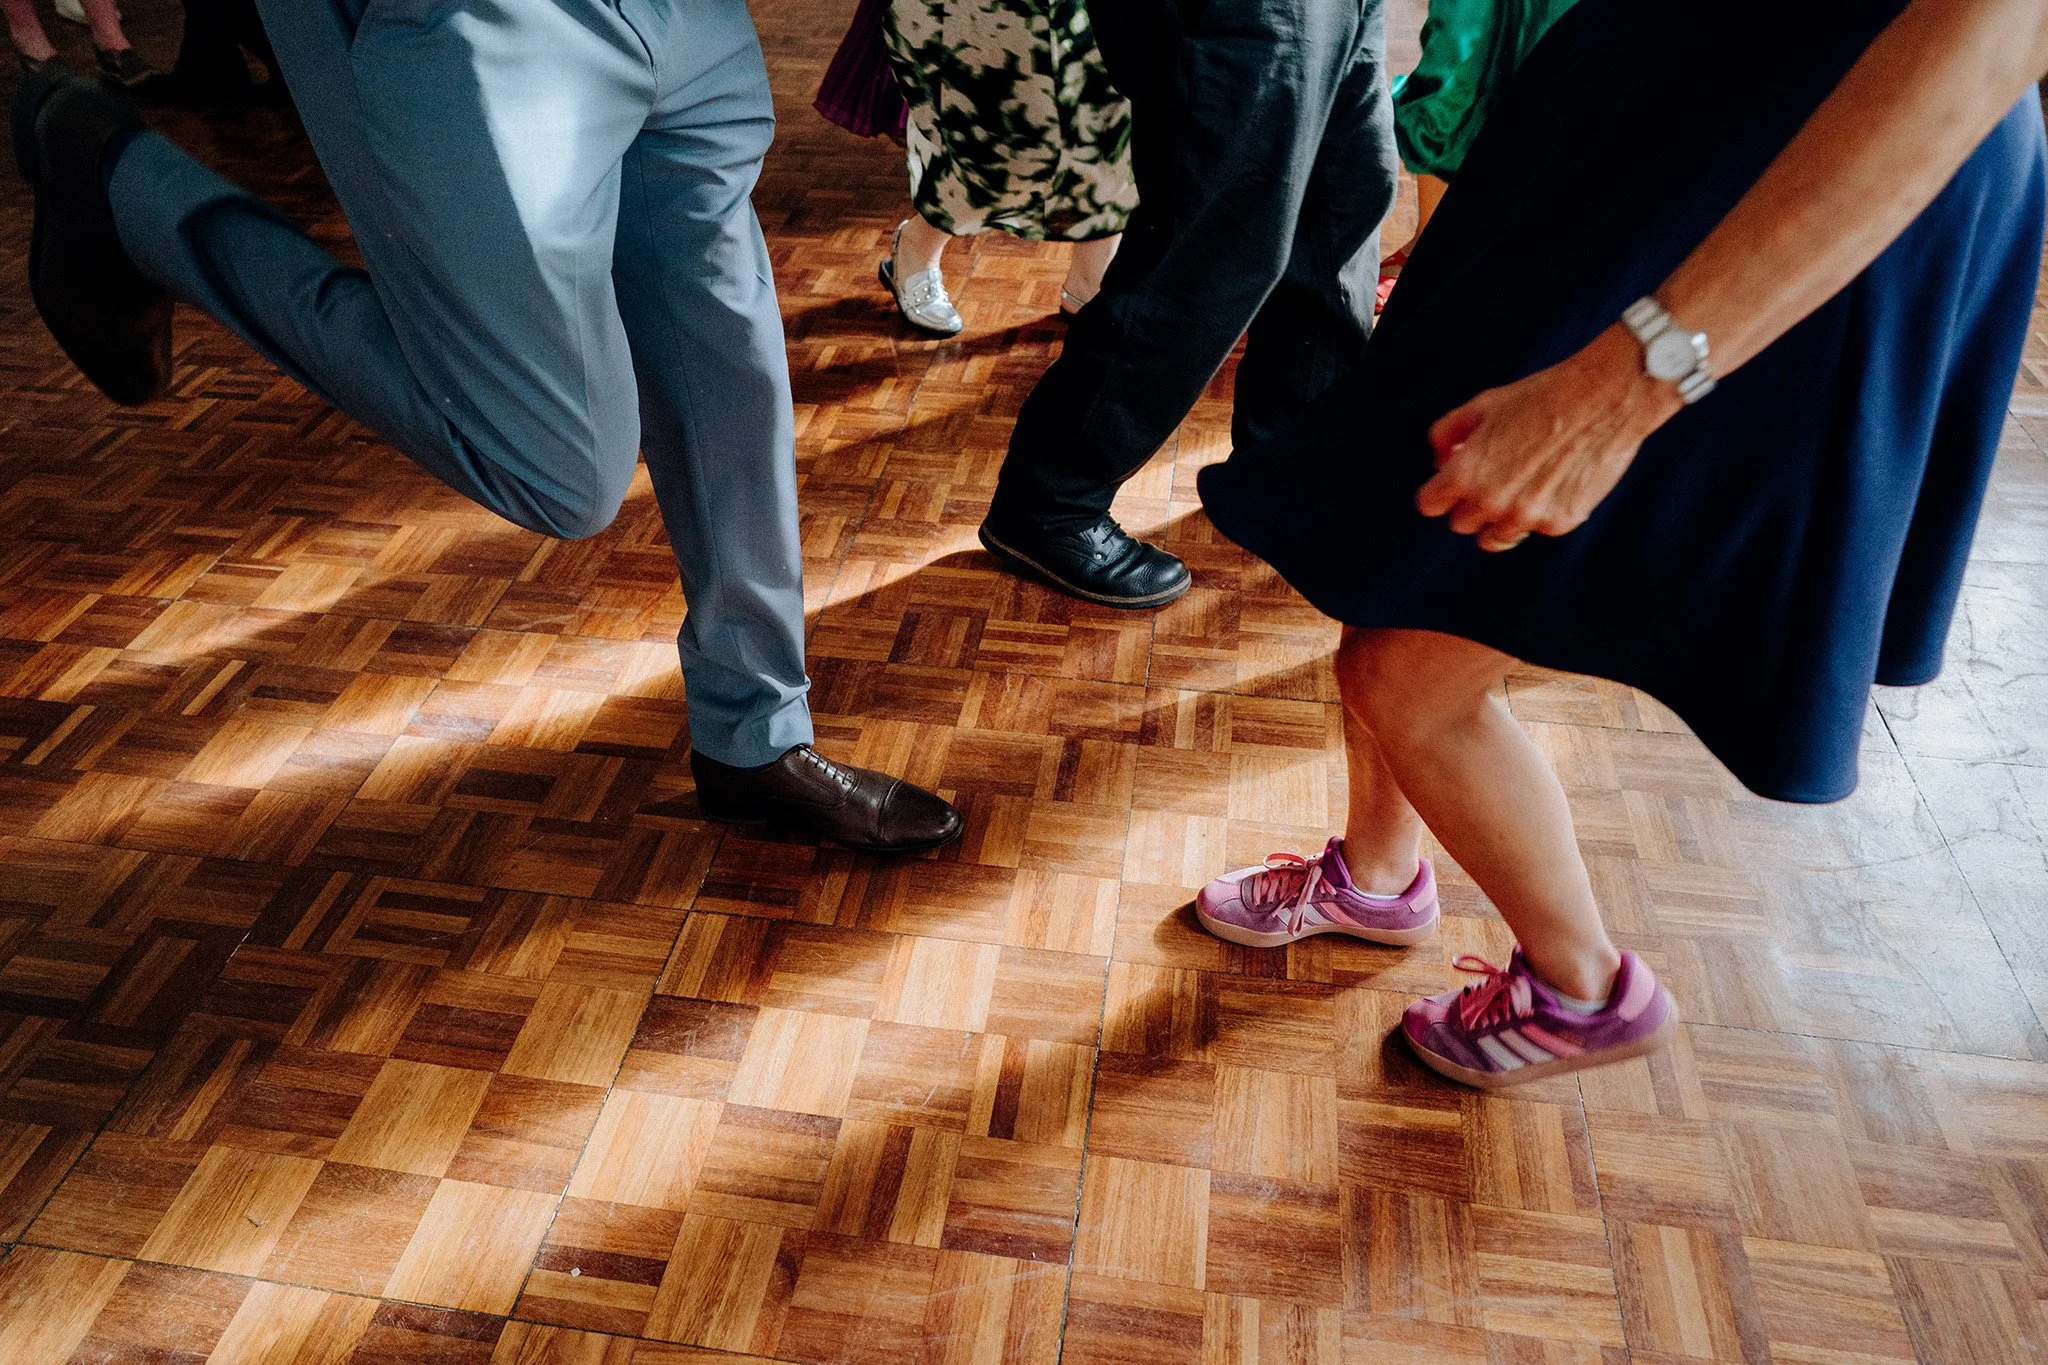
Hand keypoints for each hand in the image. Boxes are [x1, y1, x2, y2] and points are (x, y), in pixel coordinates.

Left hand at [1417, 324, 1681, 551]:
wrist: (1603, 399)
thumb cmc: (1540, 396)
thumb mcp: (1483, 404)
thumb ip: (1448, 433)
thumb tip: (1439, 460)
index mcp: (1465, 474)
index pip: (1430, 505)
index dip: (1440, 491)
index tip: (1453, 483)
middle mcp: (1491, 503)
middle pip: (1462, 523)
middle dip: (1471, 503)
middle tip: (1496, 476)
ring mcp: (1525, 517)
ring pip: (1496, 538)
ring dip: (1501, 518)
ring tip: (1522, 486)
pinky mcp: (1558, 523)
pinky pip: (1536, 528)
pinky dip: (1541, 512)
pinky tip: (1557, 480)